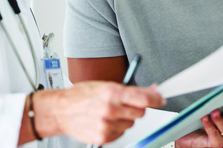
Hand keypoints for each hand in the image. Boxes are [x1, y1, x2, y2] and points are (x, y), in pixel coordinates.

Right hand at [34, 81, 164, 144]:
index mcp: (111, 92)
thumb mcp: (105, 85)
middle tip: (125, 104)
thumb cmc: (81, 95)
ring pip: (131, 124)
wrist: (61, 111)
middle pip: (140, 112)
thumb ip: (129, 89)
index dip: (155, 98)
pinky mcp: (104, 137)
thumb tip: (151, 90)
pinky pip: (121, 133)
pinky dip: (117, 128)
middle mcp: (110, 109)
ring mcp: (107, 124)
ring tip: (109, 112)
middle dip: (137, 108)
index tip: (161, 98)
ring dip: (125, 119)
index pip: (142, 97)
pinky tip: (105, 121)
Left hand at [175, 93, 222, 147]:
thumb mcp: (205, 107)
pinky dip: (210, 127)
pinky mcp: (215, 143)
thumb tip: (214, 88)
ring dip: (219, 119)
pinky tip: (205, 119)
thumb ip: (212, 100)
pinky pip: (215, 136)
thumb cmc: (196, 120)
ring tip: (213, 112)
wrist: (186, 136)